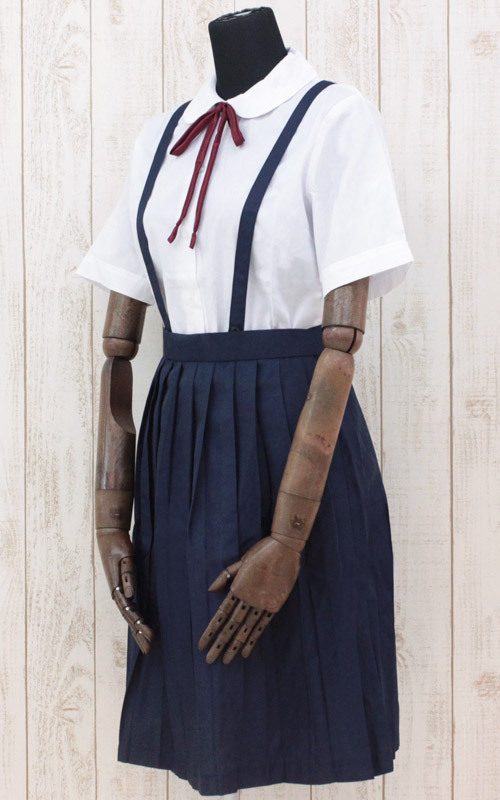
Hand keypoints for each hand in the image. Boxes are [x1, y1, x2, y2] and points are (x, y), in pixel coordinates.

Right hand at [96, 527, 153, 654]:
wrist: (110, 536)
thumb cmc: (118, 545)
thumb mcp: (125, 557)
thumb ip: (128, 575)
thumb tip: (130, 595)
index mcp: (117, 589)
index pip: (130, 613)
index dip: (140, 626)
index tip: (150, 636)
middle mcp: (118, 593)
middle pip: (129, 618)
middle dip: (139, 634)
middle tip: (149, 648)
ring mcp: (120, 591)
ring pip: (129, 615)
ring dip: (137, 629)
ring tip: (146, 642)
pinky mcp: (123, 586)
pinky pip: (130, 607)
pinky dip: (136, 618)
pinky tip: (140, 625)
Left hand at [198, 536, 300, 664]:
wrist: (284, 549)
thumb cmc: (261, 552)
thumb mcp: (240, 562)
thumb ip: (225, 577)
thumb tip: (211, 591)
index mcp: (237, 588)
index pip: (220, 614)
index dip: (210, 631)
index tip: (201, 644)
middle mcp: (248, 599)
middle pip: (231, 626)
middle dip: (219, 644)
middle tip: (209, 660)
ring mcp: (262, 603)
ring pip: (245, 629)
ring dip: (235, 646)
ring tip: (226, 660)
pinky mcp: (274, 605)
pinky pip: (261, 626)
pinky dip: (253, 639)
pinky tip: (246, 651)